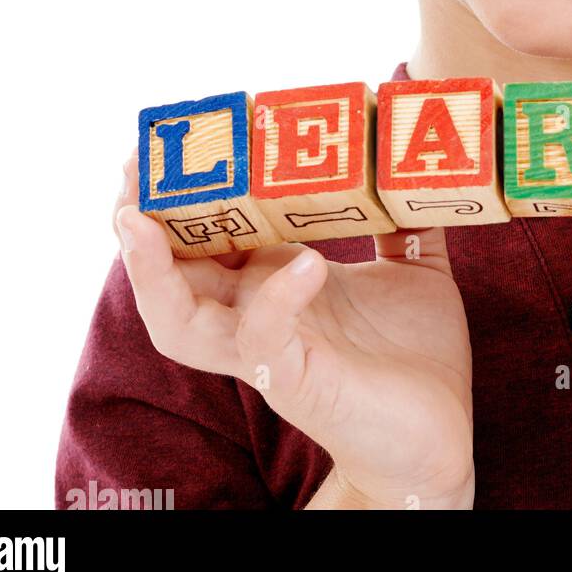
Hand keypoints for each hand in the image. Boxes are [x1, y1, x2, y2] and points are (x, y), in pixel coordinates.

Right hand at [112, 155, 473, 508]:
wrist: (437, 439)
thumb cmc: (415, 355)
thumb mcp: (411, 267)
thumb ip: (401, 217)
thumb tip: (411, 158)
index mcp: (273, 279)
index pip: (208, 227)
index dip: (186, 185)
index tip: (182, 133)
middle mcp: (253, 312)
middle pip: (167, 266)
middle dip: (138, 216)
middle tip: (134, 164)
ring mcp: (266, 350)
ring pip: (175, 316)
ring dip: (150, 268)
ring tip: (141, 217)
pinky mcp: (293, 382)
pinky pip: (262, 337)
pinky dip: (275, 296)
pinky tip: (308, 262)